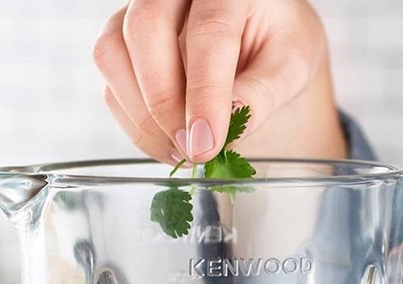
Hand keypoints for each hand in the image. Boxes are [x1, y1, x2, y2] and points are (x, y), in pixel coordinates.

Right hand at [93, 0, 346, 162]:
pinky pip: (111, 83)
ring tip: (182, 151)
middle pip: (146, 29)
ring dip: (143, 116)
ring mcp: (141, 11)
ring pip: (114, 55)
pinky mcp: (122, 41)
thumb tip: (229, 120)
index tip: (207, 143)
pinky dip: (136, 123)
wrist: (259, 41)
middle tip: (192, 150)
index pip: (209, 31)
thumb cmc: (275, 46)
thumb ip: (263, 93)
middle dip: (164, 102)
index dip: (205, 93)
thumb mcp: (290, 67)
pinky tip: (169, 142)